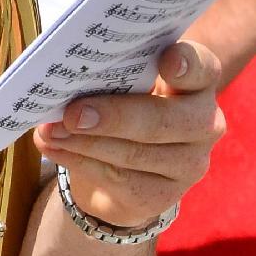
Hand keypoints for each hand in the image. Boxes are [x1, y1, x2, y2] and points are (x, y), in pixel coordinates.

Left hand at [35, 38, 224, 227]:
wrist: (125, 172)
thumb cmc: (125, 111)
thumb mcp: (124, 87)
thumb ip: (109, 78)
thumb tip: (61, 82)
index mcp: (198, 83)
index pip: (202, 68)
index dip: (187, 64)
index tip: (166, 59)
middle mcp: (205, 123)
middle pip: (163, 120)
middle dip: (114, 117)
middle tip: (72, 113)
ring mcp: (189, 163)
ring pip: (135, 154)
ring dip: (86, 142)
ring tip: (51, 131)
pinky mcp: (164, 196)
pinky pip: (120, 180)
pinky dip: (81, 162)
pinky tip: (55, 149)